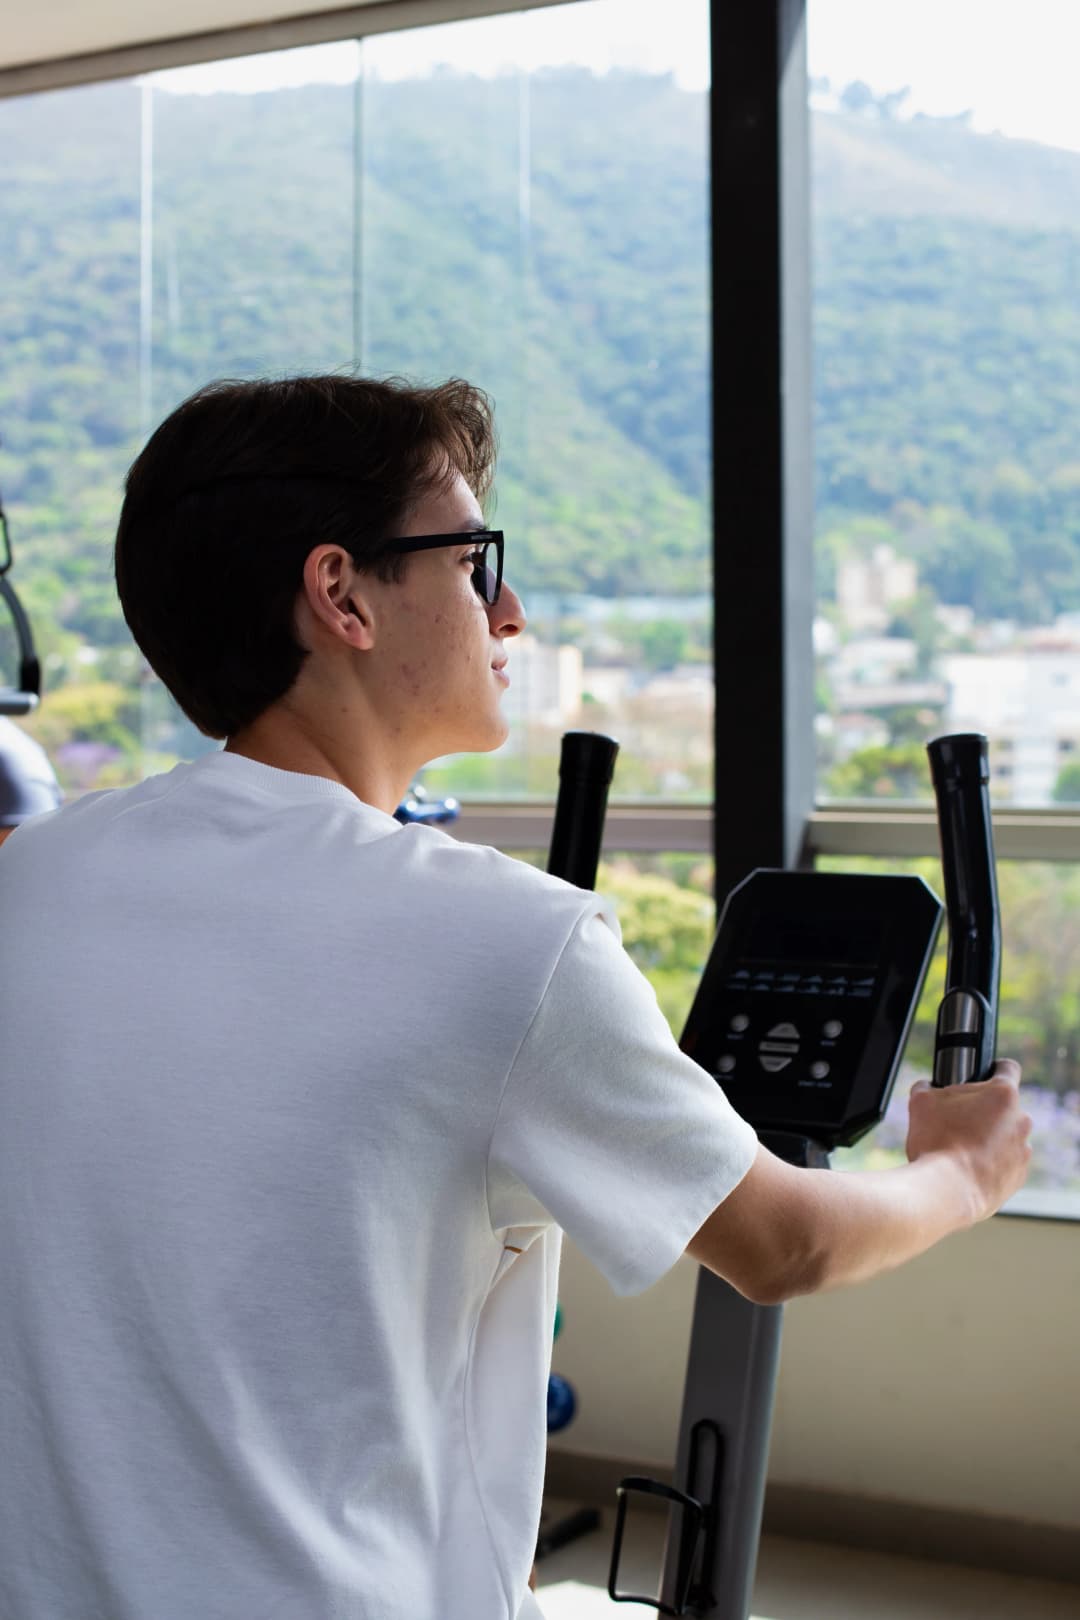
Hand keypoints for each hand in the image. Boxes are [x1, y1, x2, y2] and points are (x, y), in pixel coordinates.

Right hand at [906, 1058, 1032, 1221]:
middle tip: (957, 1120)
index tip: (984, 1075)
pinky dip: (991, 1163)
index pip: (1008, 1068)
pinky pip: (1006, 1163)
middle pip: (1004, 1106)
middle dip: (983, 1110)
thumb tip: (927, 1088)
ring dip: (989, 1138)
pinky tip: (967, 1168)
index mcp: (1002, 1095)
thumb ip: (928, 1086)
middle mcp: (1021, 1120)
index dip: (993, 1068)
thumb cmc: (936, 1143)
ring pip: (1006, 1136)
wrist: (945, 1191)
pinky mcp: (1018, 1176)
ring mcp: (1022, 1150)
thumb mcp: (921, 1102)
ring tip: (960, 1149)